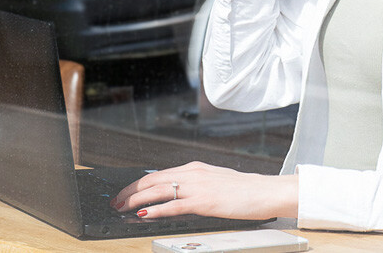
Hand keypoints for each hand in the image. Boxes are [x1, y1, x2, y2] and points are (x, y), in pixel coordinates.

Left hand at [111, 161, 297, 220]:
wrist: (266, 191)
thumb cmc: (245, 189)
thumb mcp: (215, 181)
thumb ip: (196, 185)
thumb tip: (178, 195)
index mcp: (195, 168)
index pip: (158, 174)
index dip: (138, 183)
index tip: (125, 192)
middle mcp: (193, 173)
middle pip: (153, 180)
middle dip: (130, 191)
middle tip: (116, 201)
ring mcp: (198, 187)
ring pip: (158, 190)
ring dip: (136, 199)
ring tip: (122, 207)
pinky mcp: (204, 201)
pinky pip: (174, 205)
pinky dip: (156, 210)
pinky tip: (145, 214)